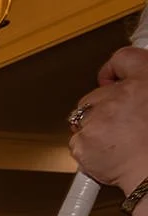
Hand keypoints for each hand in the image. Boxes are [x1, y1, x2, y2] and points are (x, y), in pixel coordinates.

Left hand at [71, 47, 147, 194]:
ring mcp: (99, 117)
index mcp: (147, 79)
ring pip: (83, 119)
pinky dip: (88, 149)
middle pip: (95, 95)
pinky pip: (78, 141)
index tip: (110, 78)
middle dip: (101, 110)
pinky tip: (108, 154)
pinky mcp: (83, 140)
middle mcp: (121, 94)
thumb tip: (127, 87)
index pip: (123, 58)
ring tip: (116, 143)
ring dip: (94, 129)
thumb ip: (141, 91)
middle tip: (120, 127)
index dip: (113, 70)